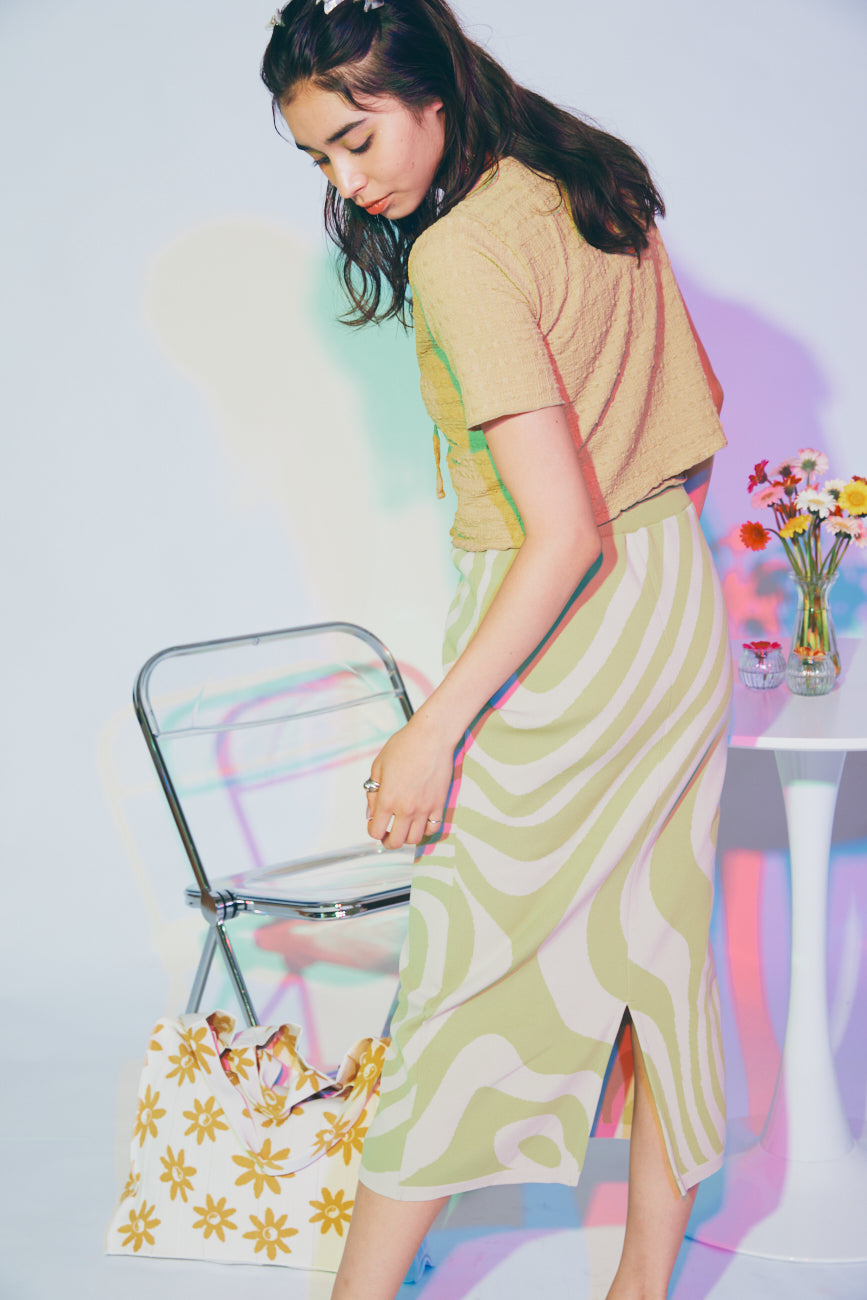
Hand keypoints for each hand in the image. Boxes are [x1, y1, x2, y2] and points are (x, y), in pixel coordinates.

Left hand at [365, 716, 454, 848]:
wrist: (431, 737)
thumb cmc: (405, 746)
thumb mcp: (378, 766)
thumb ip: (372, 793)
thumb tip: (371, 812)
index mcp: (388, 799)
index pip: (376, 831)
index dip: (373, 830)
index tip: (375, 824)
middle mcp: (406, 808)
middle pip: (396, 842)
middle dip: (388, 841)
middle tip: (387, 833)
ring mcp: (425, 808)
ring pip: (415, 839)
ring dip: (406, 837)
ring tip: (404, 827)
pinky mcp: (440, 804)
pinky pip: (433, 829)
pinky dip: (425, 829)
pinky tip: (420, 820)